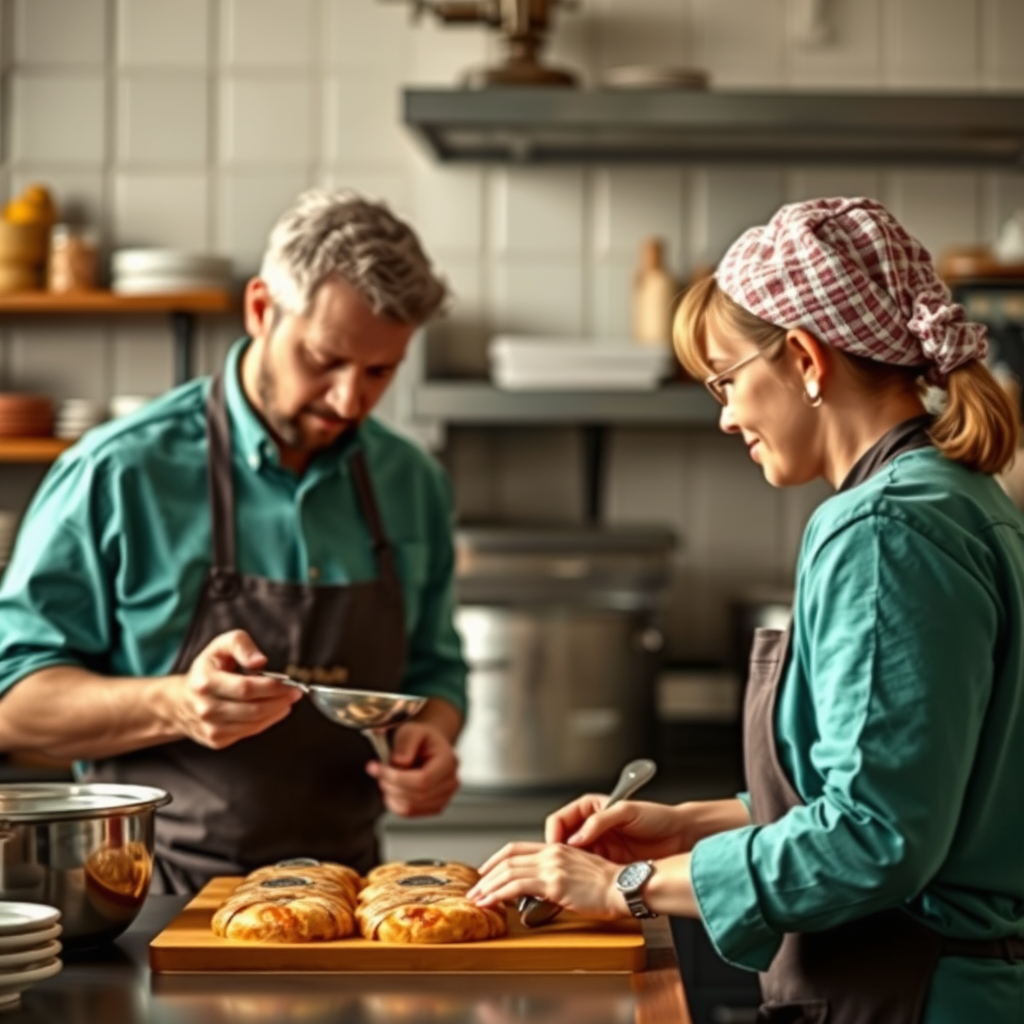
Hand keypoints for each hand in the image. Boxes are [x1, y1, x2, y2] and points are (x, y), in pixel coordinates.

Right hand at [170, 630, 301, 748]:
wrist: (181, 700)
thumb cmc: (208, 669)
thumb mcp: (221, 646)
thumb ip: (241, 645)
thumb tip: (260, 661)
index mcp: (205, 682)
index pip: (245, 688)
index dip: (272, 687)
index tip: (289, 683)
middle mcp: (205, 708)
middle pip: (252, 709)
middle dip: (279, 701)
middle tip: (295, 693)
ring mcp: (210, 727)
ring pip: (253, 724)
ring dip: (276, 712)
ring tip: (287, 701)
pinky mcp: (217, 740)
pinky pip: (249, 732)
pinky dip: (266, 722)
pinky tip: (273, 710)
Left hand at [364, 721, 458, 815]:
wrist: (429, 747)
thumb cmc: (421, 739)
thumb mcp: (411, 731)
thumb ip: (406, 743)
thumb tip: (400, 762)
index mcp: (448, 761)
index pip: (423, 780)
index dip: (397, 777)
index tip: (377, 768)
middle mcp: (450, 782)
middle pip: (416, 796)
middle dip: (390, 785)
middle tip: (378, 771)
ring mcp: (444, 797)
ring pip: (410, 807)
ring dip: (391, 794)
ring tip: (386, 778)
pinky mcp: (434, 807)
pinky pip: (409, 813)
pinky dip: (395, 802)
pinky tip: (393, 788)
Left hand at [468, 842, 624, 920]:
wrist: (624, 886)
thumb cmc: (608, 885)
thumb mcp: (578, 872)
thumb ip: (557, 874)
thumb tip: (540, 888)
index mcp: (556, 848)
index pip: (516, 849)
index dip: (496, 859)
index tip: (485, 872)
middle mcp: (551, 853)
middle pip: (507, 859)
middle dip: (487, 876)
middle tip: (475, 889)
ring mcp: (551, 867)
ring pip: (508, 871)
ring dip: (488, 886)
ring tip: (477, 899)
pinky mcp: (554, 883)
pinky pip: (516, 886)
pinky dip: (498, 894)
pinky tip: (491, 903)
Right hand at [545, 797, 689, 862]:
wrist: (679, 836)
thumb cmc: (657, 817)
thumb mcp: (626, 811)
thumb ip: (599, 822)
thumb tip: (577, 837)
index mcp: (590, 808)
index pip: (560, 819)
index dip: (553, 834)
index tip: (554, 848)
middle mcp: (591, 826)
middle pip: (561, 840)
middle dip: (556, 852)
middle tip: (555, 866)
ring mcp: (598, 845)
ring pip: (570, 857)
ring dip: (566, 866)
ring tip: (566, 875)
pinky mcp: (606, 863)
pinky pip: (585, 869)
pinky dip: (580, 876)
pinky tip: (582, 881)